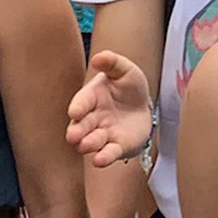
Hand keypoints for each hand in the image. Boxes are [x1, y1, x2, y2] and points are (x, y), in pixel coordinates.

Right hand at [69, 51, 153, 168]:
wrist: (143, 108)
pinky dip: (103, 157)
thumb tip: (99, 57)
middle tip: (74, 135)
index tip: (75, 112)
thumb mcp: (125, 70)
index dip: (78, 107)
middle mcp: (93, 118)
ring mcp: (103, 134)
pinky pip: (108, 153)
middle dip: (77, 131)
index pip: (81, 102)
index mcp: (91, 97)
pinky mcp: (116, 147)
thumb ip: (113, 63)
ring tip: (87, 145)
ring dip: (88, 144)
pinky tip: (100, 160)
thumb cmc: (129, 87)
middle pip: (81, 126)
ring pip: (92, 141)